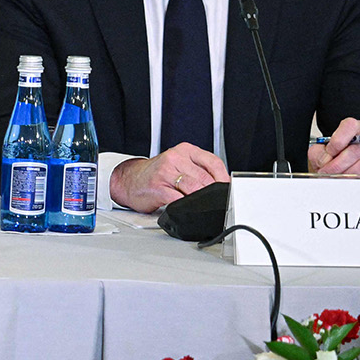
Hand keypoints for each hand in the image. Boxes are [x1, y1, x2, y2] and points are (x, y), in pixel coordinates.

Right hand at [108, 143, 231, 212]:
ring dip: (202, 201)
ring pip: (194, 189)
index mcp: (184, 150)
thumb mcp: (180, 164)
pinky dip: (187, 207)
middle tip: (218, 203)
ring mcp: (164, 172)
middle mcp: (174, 158)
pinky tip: (188, 209)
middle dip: (214, 194)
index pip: (213, 162)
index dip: (224, 179)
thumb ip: (199, 171)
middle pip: (205, 178)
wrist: (129, 179)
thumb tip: (224, 188)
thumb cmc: (158, 174)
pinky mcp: (157, 188)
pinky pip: (178, 200)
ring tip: (204, 207)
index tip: (229, 190)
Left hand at [309, 116, 359, 176]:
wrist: (343, 166)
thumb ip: (318, 153)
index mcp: (354, 128)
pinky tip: (347, 182)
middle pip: (355, 151)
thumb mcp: (321, 149)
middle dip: (337, 164)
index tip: (329, 151)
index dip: (338, 140)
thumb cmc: (334, 155)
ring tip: (335, 177)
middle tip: (326, 172)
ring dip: (346, 174)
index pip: (350, 126)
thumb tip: (325, 161)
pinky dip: (357, 182)